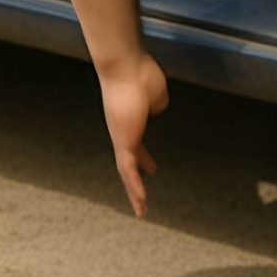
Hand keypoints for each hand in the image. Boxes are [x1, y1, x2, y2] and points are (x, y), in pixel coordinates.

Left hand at [98, 52, 169, 216]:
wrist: (124, 67)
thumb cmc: (139, 74)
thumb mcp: (156, 95)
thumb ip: (156, 107)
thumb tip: (154, 111)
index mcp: (131, 119)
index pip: (137, 143)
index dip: (144, 157)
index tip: (152, 168)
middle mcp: (122, 130)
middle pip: (128, 160)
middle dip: (136, 177)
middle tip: (141, 194)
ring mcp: (120, 137)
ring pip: (126, 170)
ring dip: (134, 190)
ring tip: (141, 209)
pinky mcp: (122, 142)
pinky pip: (128, 170)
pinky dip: (134, 187)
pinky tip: (140, 203)